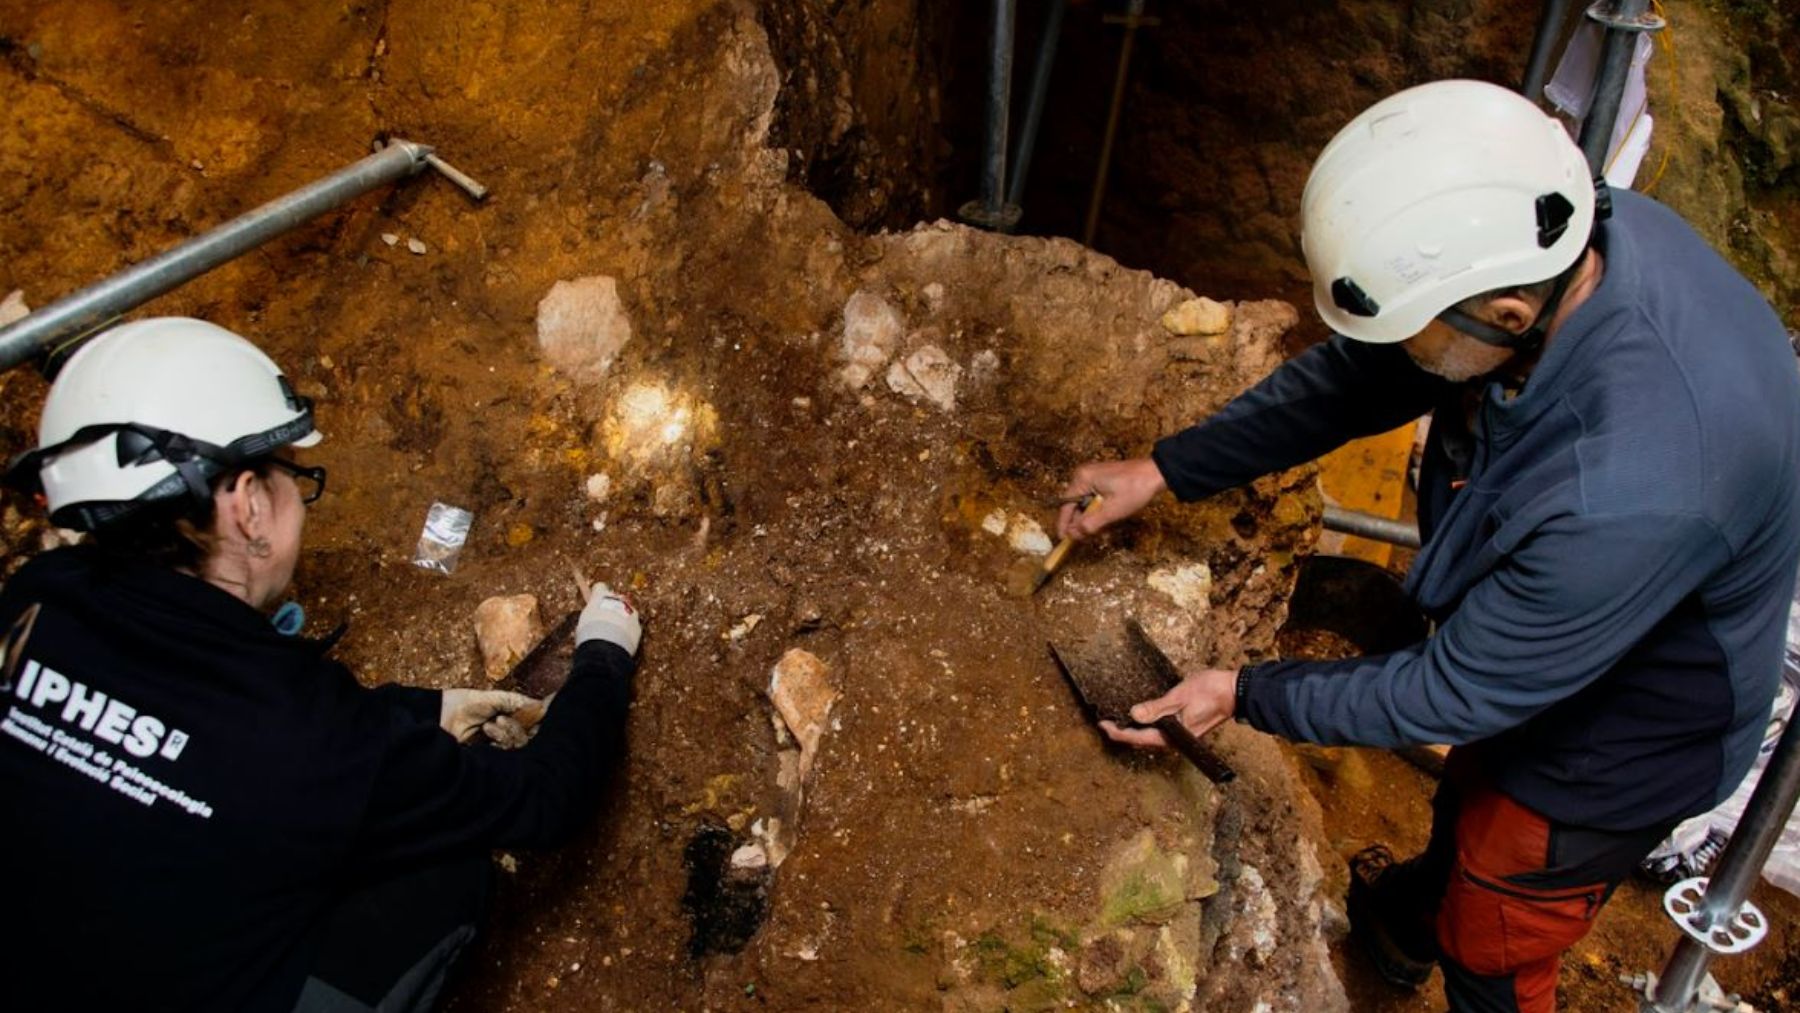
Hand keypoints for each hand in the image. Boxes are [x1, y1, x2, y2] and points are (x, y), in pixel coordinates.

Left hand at [440, 688, 540, 743]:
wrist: (443, 716)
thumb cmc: (466, 704)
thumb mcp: (496, 698)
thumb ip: (520, 702)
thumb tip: (544, 705)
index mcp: (509, 718)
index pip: (532, 723)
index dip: (537, 719)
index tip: (540, 711)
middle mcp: (507, 733)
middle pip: (529, 736)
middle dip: (517, 727)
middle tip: (501, 719)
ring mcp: (499, 746)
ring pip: (520, 744)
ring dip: (507, 732)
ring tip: (489, 724)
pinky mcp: (491, 757)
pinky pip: (508, 751)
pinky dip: (500, 740)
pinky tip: (486, 732)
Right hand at [576, 581, 641, 654]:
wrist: (606, 643)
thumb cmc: (589, 630)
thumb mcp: (584, 620)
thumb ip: (591, 614)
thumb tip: (590, 619)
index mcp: (602, 595)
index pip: (599, 587)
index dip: (597, 595)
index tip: (595, 602)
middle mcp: (619, 600)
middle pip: (616, 600)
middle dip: (612, 608)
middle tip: (604, 621)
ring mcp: (631, 612)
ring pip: (627, 613)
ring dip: (622, 620)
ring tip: (612, 634)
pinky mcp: (638, 627)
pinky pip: (633, 627)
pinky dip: (628, 633)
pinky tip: (620, 642)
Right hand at [1057, 458, 1167, 539]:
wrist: (1156, 473)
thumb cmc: (1136, 489)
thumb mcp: (1112, 511)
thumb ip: (1090, 524)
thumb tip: (1072, 534)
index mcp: (1082, 479)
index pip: (1065, 505)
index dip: (1064, 524)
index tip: (1063, 539)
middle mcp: (1084, 475)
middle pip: (1074, 505)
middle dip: (1081, 523)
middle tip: (1087, 538)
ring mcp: (1093, 477)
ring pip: (1085, 504)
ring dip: (1091, 519)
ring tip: (1102, 530)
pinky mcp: (1102, 480)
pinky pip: (1093, 499)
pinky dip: (1098, 511)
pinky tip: (1107, 520)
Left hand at [1099, 669, 1237, 749]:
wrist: (1235, 691)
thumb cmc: (1210, 693)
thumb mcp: (1179, 698)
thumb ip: (1156, 708)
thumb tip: (1133, 714)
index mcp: (1173, 738)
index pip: (1137, 738)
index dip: (1117, 732)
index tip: (1102, 724)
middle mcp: (1174, 741)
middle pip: (1141, 740)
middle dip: (1122, 733)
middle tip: (1105, 722)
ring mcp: (1179, 735)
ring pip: (1149, 736)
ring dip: (1133, 729)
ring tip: (1117, 719)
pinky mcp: (1183, 727)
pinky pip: (1159, 729)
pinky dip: (1145, 724)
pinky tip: (1139, 715)